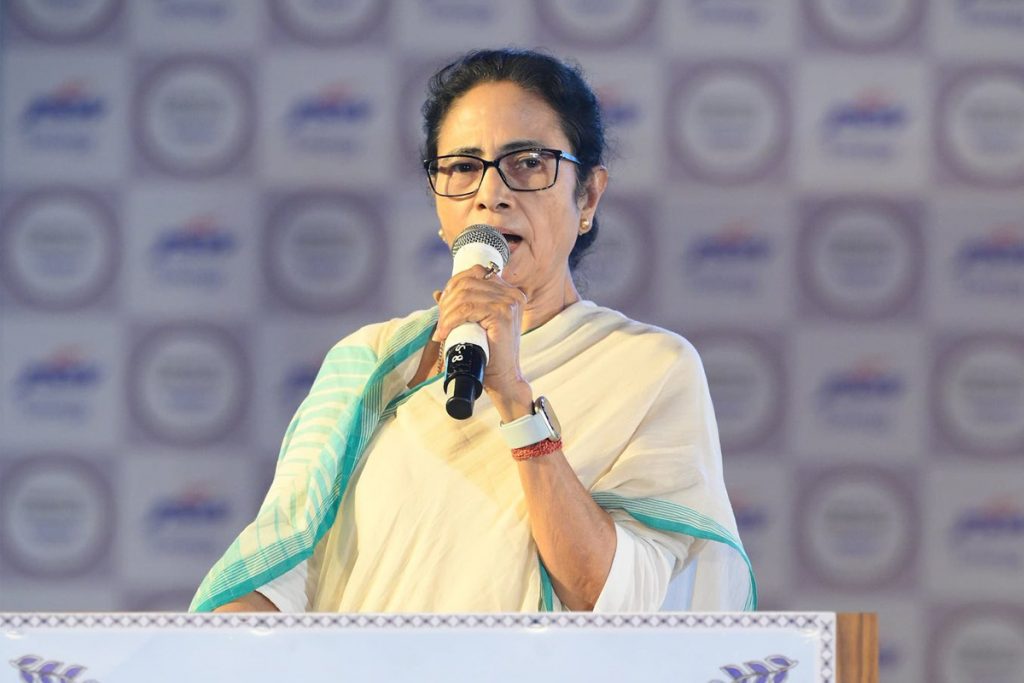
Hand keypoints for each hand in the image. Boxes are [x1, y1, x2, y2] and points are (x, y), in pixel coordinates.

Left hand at [432, 264, 531, 409]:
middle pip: (468, 283)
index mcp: (509, 292)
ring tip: (441, 330)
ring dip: (446, 313)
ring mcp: (508, 303)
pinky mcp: (502, 314)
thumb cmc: (489, 354)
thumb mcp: (475, 324)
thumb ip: (462, 306)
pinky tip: (444, 333)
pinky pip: (467, 309)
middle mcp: (512, 294)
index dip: (454, 285)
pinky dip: (450, 320)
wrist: (503, 379)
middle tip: (440, 323)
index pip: (476, 272)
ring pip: (464, 296)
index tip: (443, 305)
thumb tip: (438, 293)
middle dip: (447, 301)